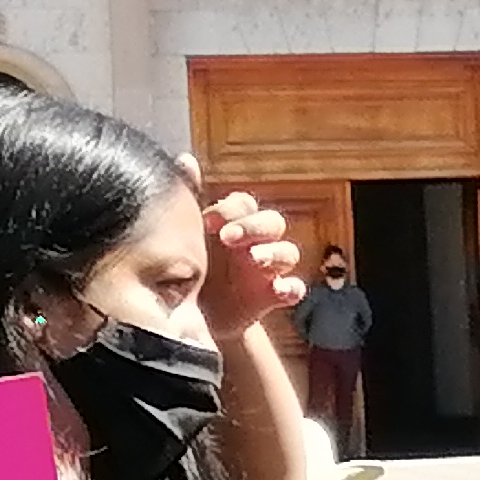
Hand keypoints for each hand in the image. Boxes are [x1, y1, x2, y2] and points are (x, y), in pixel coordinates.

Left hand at [179, 156, 304, 340]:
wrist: (186, 318)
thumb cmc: (188, 270)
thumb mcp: (184, 235)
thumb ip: (188, 198)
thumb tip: (185, 160)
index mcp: (234, 224)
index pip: (245, 204)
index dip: (232, 209)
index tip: (208, 221)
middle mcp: (255, 242)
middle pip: (272, 222)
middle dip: (255, 227)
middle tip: (229, 238)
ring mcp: (267, 270)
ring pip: (288, 252)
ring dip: (274, 253)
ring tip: (255, 260)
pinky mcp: (273, 296)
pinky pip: (295, 288)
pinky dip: (290, 288)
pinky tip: (278, 290)